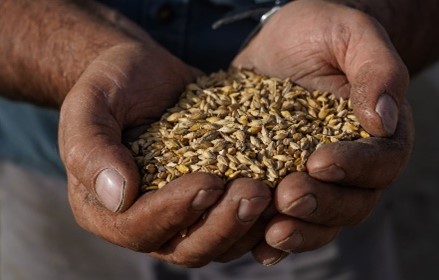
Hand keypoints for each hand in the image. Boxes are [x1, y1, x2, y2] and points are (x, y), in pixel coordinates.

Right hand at [58, 40, 271, 266]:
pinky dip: (262, 213)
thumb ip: (91, 148)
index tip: (209, 181)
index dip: (175, 212)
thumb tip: (118, 196)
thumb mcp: (89, 105)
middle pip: (186, 246)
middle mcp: (146, 220)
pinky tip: (285, 190)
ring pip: (219, 242)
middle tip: (255, 193)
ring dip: (248, 224)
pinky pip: (238, 219)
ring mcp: (183, 212)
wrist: (145, 72)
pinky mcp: (212, 198)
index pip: (140, 228)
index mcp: (106, 208)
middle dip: (222, 224)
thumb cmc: (111, 84)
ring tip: (273, 190)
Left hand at [233, 0, 412, 262]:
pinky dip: (273, 239)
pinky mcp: (281, 184)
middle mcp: (353, 166)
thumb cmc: (320, 33)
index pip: (380, 162)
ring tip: (271, 231)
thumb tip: (383, 119)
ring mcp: (318, 182)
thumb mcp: (349, 33)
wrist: (279, 44)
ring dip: (299, 231)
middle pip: (352, 203)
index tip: (319, 160)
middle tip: (287, 196)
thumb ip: (377, 68)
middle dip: (321, 204)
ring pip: (321, 222)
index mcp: (377, 134)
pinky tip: (256, 246)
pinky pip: (286, 221)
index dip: (354, 167)